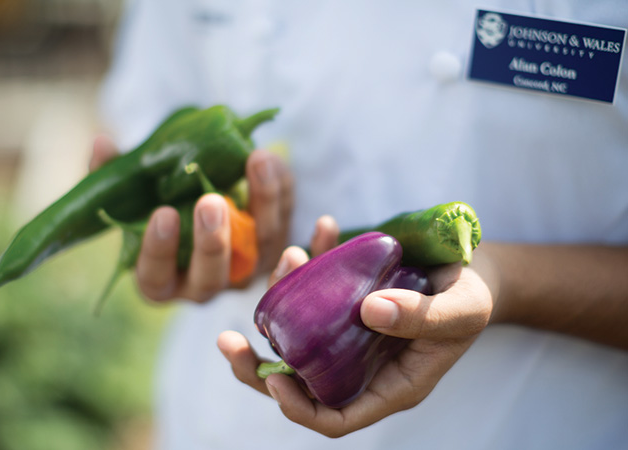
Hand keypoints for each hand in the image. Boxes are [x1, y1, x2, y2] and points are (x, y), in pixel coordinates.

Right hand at [89, 135, 293, 302]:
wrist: (200, 200)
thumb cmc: (157, 202)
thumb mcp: (131, 191)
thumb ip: (112, 173)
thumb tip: (101, 143)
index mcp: (161, 280)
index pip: (156, 277)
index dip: (159, 250)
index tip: (163, 214)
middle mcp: (203, 285)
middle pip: (211, 276)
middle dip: (213, 241)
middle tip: (210, 200)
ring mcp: (243, 272)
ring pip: (259, 251)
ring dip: (261, 205)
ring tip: (255, 160)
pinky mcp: (274, 250)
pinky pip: (284, 224)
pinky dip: (281, 192)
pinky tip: (271, 161)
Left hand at [218, 216, 499, 436]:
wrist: (471, 271)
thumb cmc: (472, 298)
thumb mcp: (462, 309)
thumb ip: (422, 316)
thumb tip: (368, 310)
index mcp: (388, 385)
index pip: (335, 416)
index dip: (299, 407)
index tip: (274, 376)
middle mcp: (359, 365)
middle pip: (298, 382)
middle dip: (257, 366)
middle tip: (225, 341)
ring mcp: (347, 333)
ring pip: (297, 333)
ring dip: (282, 298)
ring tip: (289, 257)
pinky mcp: (343, 299)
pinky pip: (317, 287)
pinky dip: (313, 259)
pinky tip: (321, 227)